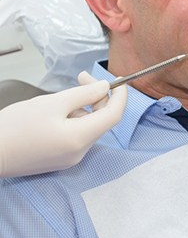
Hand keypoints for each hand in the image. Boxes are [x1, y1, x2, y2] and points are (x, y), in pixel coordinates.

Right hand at [0, 71, 126, 176]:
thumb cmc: (16, 126)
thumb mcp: (52, 103)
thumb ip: (84, 94)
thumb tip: (105, 88)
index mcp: (81, 138)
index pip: (115, 115)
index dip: (121, 95)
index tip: (118, 79)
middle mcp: (80, 152)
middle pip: (102, 120)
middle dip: (97, 97)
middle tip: (82, 77)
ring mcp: (69, 158)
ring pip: (88, 126)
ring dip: (83, 107)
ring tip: (61, 96)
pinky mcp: (59, 159)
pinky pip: (76, 135)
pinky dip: (74, 119)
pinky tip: (56, 110)